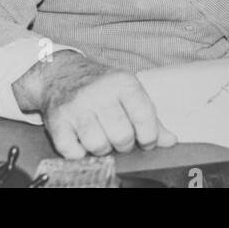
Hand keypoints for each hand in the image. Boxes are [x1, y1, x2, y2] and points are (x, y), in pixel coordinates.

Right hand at [12, 51, 176, 159]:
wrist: (62, 73)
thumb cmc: (102, 86)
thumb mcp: (129, 92)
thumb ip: (150, 117)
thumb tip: (171, 141)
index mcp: (123, 83)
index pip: (143, 116)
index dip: (149, 136)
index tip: (147, 141)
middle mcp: (100, 93)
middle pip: (121, 135)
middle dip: (125, 145)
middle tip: (122, 140)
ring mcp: (77, 107)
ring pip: (98, 145)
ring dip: (103, 149)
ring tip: (103, 138)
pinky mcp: (57, 121)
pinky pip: (72, 152)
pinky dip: (80, 153)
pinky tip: (83, 141)